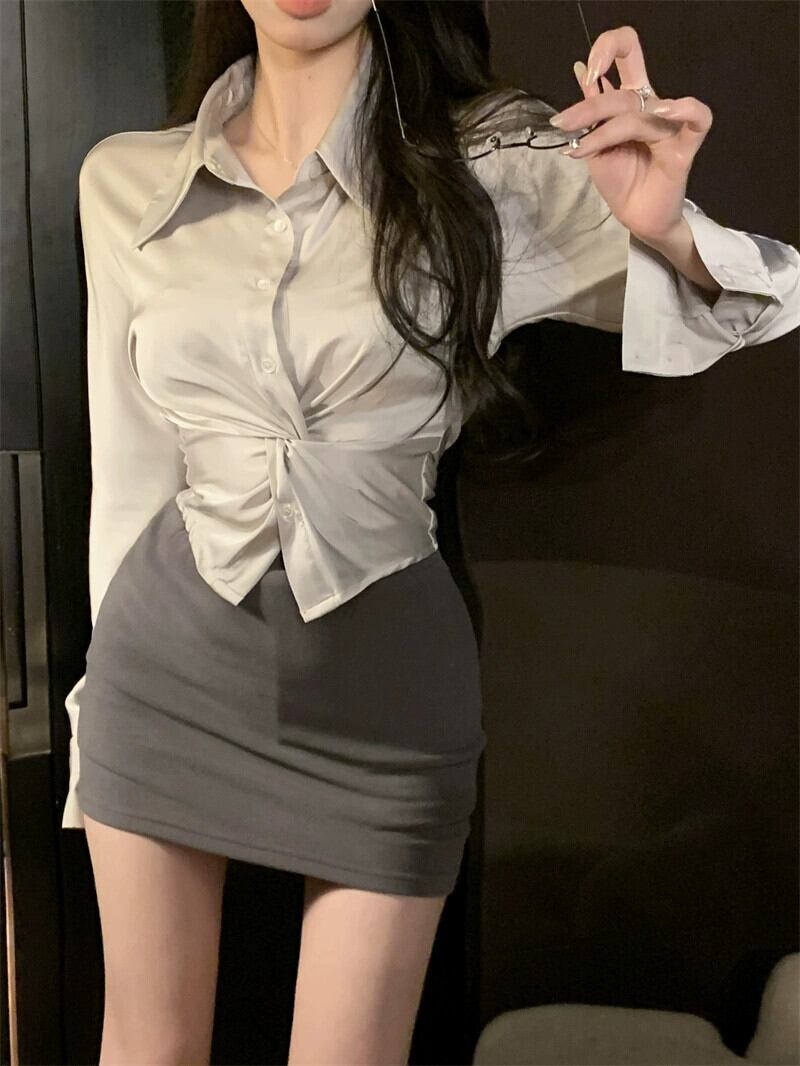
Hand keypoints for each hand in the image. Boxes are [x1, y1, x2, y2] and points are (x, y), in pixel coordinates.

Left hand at [548, 25, 712, 245]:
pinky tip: (664, 112)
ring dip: (602, 132)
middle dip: (590, 106)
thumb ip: (591, 111)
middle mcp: (652, 106)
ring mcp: (669, 125)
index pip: (628, 52)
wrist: (635, 218)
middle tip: (563, 124)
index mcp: (632, 100)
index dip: (607, 49)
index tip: (586, 73)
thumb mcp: (594, 143)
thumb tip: (580, 69)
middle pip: (626, 86)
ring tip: (581, 150)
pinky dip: (686, 109)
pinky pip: (698, 118)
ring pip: (638, 112)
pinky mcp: (684, 147)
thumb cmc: (620, 181)